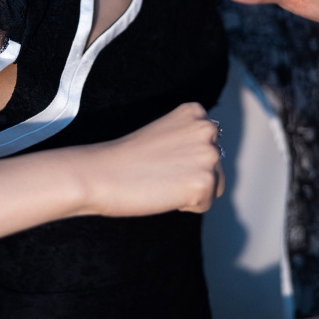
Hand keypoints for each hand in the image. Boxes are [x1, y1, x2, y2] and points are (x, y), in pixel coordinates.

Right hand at [70, 103, 223, 217]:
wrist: (102, 173)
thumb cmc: (126, 157)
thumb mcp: (165, 133)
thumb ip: (189, 138)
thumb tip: (208, 160)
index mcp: (195, 112)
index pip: (210, 144)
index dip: (185, 158)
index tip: (162, 156)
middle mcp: (207, 129)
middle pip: (216, 166)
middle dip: (192, 174)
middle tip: (161, 171)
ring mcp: (208, 156)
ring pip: (214, 186)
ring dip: (191, 190)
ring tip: (163, 181)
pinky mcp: (205, 182)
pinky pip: (204, 205)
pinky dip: (185, 205)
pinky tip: (164, 192)